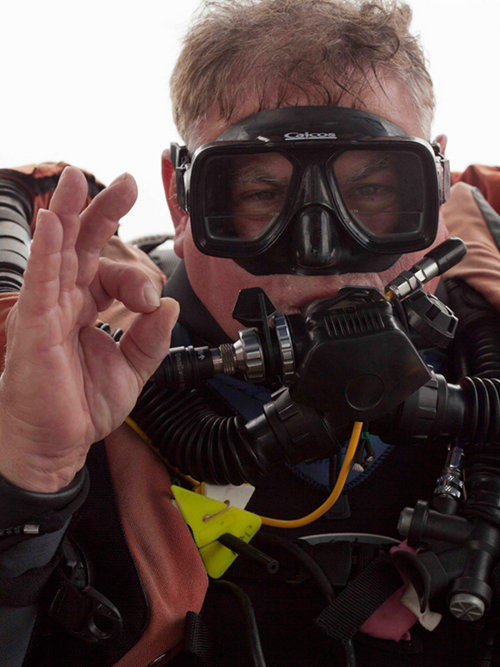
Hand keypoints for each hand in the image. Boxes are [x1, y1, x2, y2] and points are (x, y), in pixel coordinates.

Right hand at [0, 167, 178, 491]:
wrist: (55, 443)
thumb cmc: (81, 406)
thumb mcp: (132, 370)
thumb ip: (151, 338)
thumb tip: (168, 305)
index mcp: (86, 308)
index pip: (109, 270)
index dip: (134, 271)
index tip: (152, 294)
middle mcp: (65, 301)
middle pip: (82, 245)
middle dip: (101, 210)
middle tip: (126, 183)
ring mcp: (47, 309)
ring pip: (56, 251)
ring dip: (66, 213)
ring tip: (75, 180)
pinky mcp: (35, 324)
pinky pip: (42, 280)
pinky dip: (47, 250)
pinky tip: (52, 222)